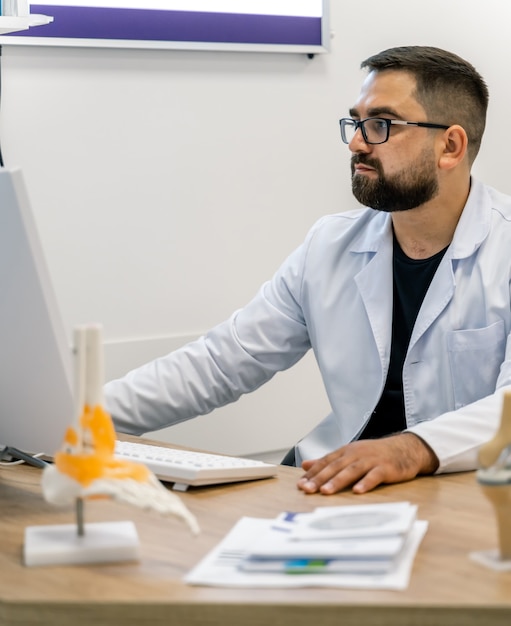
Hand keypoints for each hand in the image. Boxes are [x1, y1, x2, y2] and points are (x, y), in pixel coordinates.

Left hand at [296, 433, 438, 494]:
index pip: (326, 462)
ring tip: (326, 491)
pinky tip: (358, 491)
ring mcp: (371, 460)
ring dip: (338, 481)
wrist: (404, 449)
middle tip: (307, 489)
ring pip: (352, 471)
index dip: (313, 473)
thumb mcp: (350, 454)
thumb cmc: (375, 454)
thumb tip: (305, 465)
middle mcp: (356, 454)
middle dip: (320, 478)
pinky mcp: (385, 468)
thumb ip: (328, 461)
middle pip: (335, 466)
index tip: (301, 484)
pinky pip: (374, 476)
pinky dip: (366, 483)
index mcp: (346, 451)